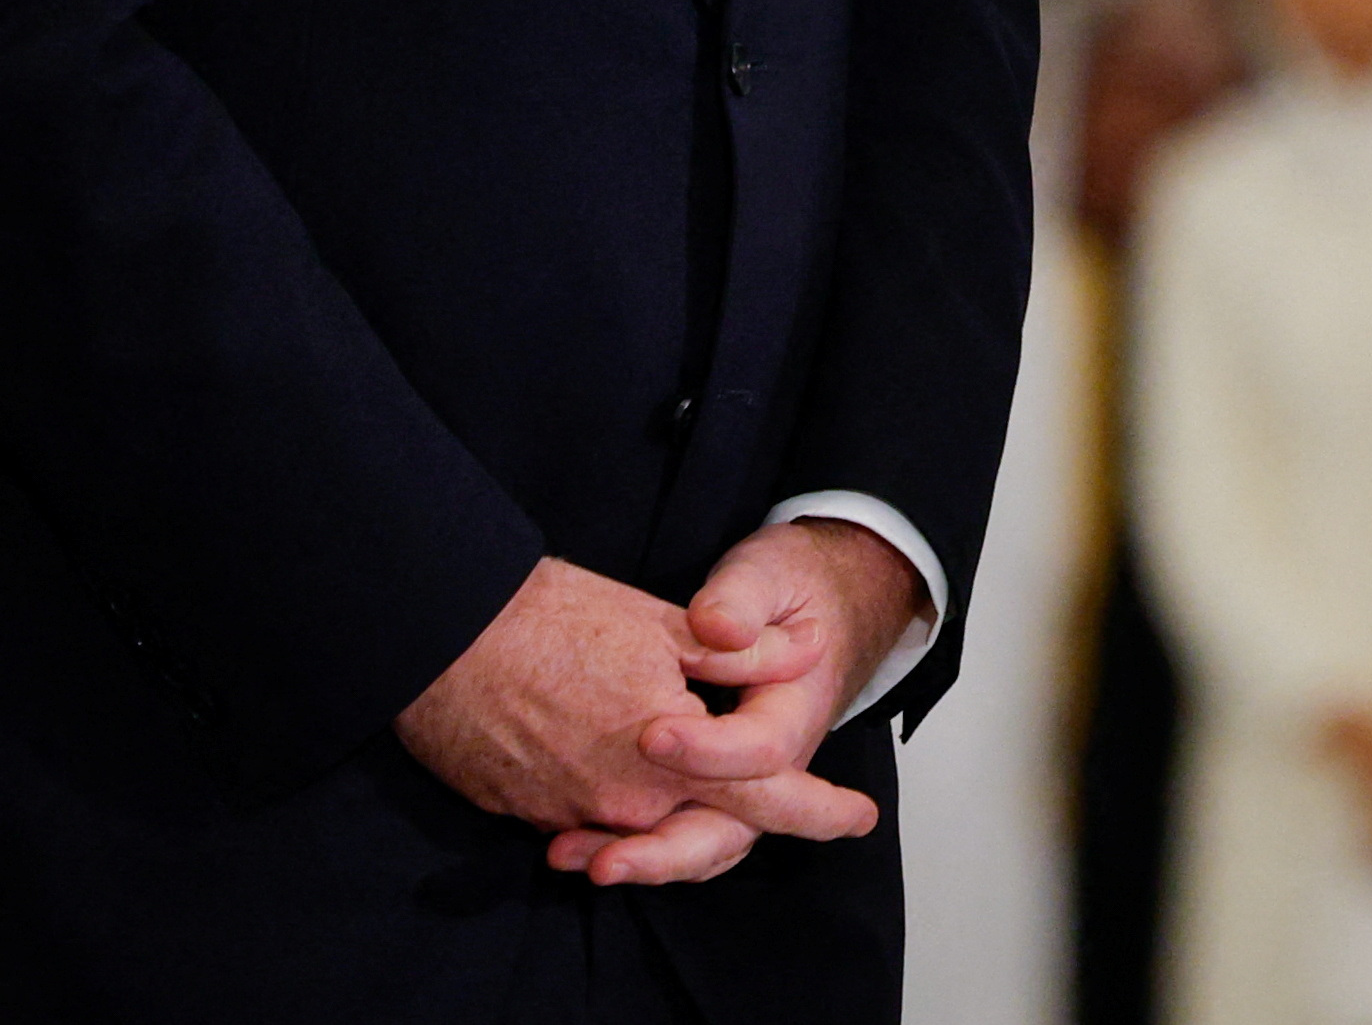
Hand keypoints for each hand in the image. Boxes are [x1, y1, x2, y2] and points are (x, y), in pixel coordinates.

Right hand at [397, 554, 876, 888]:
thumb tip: (810, 652)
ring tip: (689, 761)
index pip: (762, 799)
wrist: (441, 635)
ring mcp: (568, 813)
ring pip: (644, 824)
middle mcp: (621, 802)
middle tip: (796, 796)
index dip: (817, 810)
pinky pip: (592, 820)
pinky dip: (618, 801)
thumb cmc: (551, 619)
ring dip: (674, 805)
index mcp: (668, 757)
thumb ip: (742, 651)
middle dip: (739, 805)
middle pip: (701, 824)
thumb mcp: (665, 623)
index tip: (858, 816)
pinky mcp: (527, 811)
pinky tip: (624, 757)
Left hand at [549, 518, 917, 885]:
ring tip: (568, 855)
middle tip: (609, 861)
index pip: (761, 748)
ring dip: (637, 859)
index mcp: (795, 710)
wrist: (811, 608)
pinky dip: (624, 846)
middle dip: (668, 851)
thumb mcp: (770, 575)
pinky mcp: (703, 788)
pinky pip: (671, 834)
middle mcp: (774, 765)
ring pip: (699, 845)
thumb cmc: (786, 589)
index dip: (708, 749)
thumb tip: (720, 627)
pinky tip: (566, 844)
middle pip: (734, 828)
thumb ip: (743, 599)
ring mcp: (738, 783)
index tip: (650, 734)